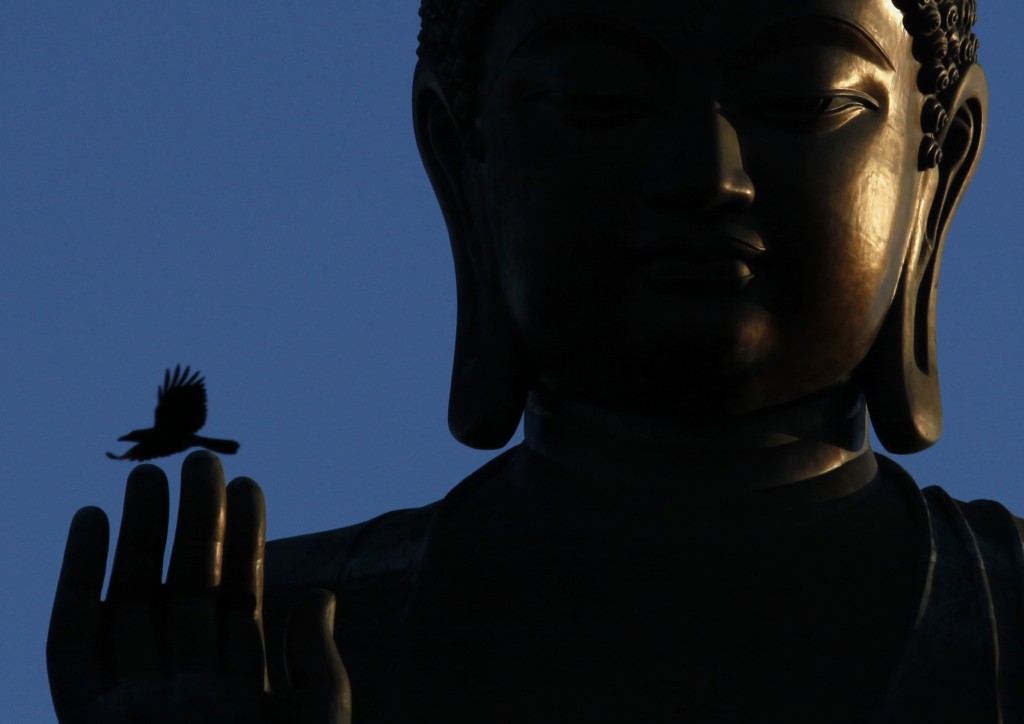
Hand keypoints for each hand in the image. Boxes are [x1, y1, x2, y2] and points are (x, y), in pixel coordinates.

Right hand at [46, 451, 350, 722]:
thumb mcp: (313, 719)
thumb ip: (315, 662)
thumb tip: (320, 595)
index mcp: (239, 690)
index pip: (240, 596)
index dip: (244, 538)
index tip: (248, 485)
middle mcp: (183, 688)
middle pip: (185, 588)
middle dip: (193, 523)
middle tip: (202, 461)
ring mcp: (132, 702)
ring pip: (130, 601)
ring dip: (137, 535)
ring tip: (150, 474)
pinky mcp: (82, 719)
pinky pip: (72, 642)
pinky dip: (76, 578)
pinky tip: (90, 519)